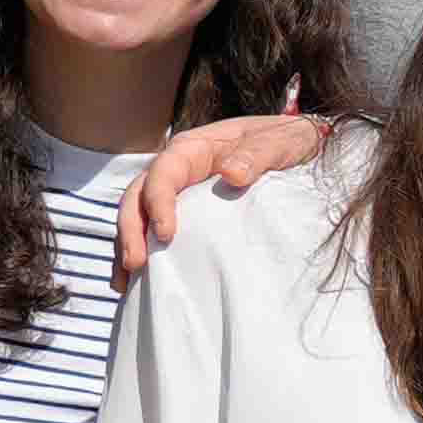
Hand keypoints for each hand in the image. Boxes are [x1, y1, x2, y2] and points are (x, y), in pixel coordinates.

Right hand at [118, 110, 336, 275]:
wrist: (296, 144)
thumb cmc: (285, 139)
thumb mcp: (278, 142)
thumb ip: (257, 155)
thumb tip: (231, 175)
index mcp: (193, 148)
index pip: (164, 172)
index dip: (158, 201)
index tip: (166, 233)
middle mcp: (177, 168)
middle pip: (138, 196)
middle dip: (131, 229)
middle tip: (135, 263)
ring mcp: (178, 191)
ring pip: (138, 215)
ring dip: (128, 246)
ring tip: (126, 282)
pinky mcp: (184, 210)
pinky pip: (153, 229)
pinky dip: (142, 251)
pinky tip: (134, 283)